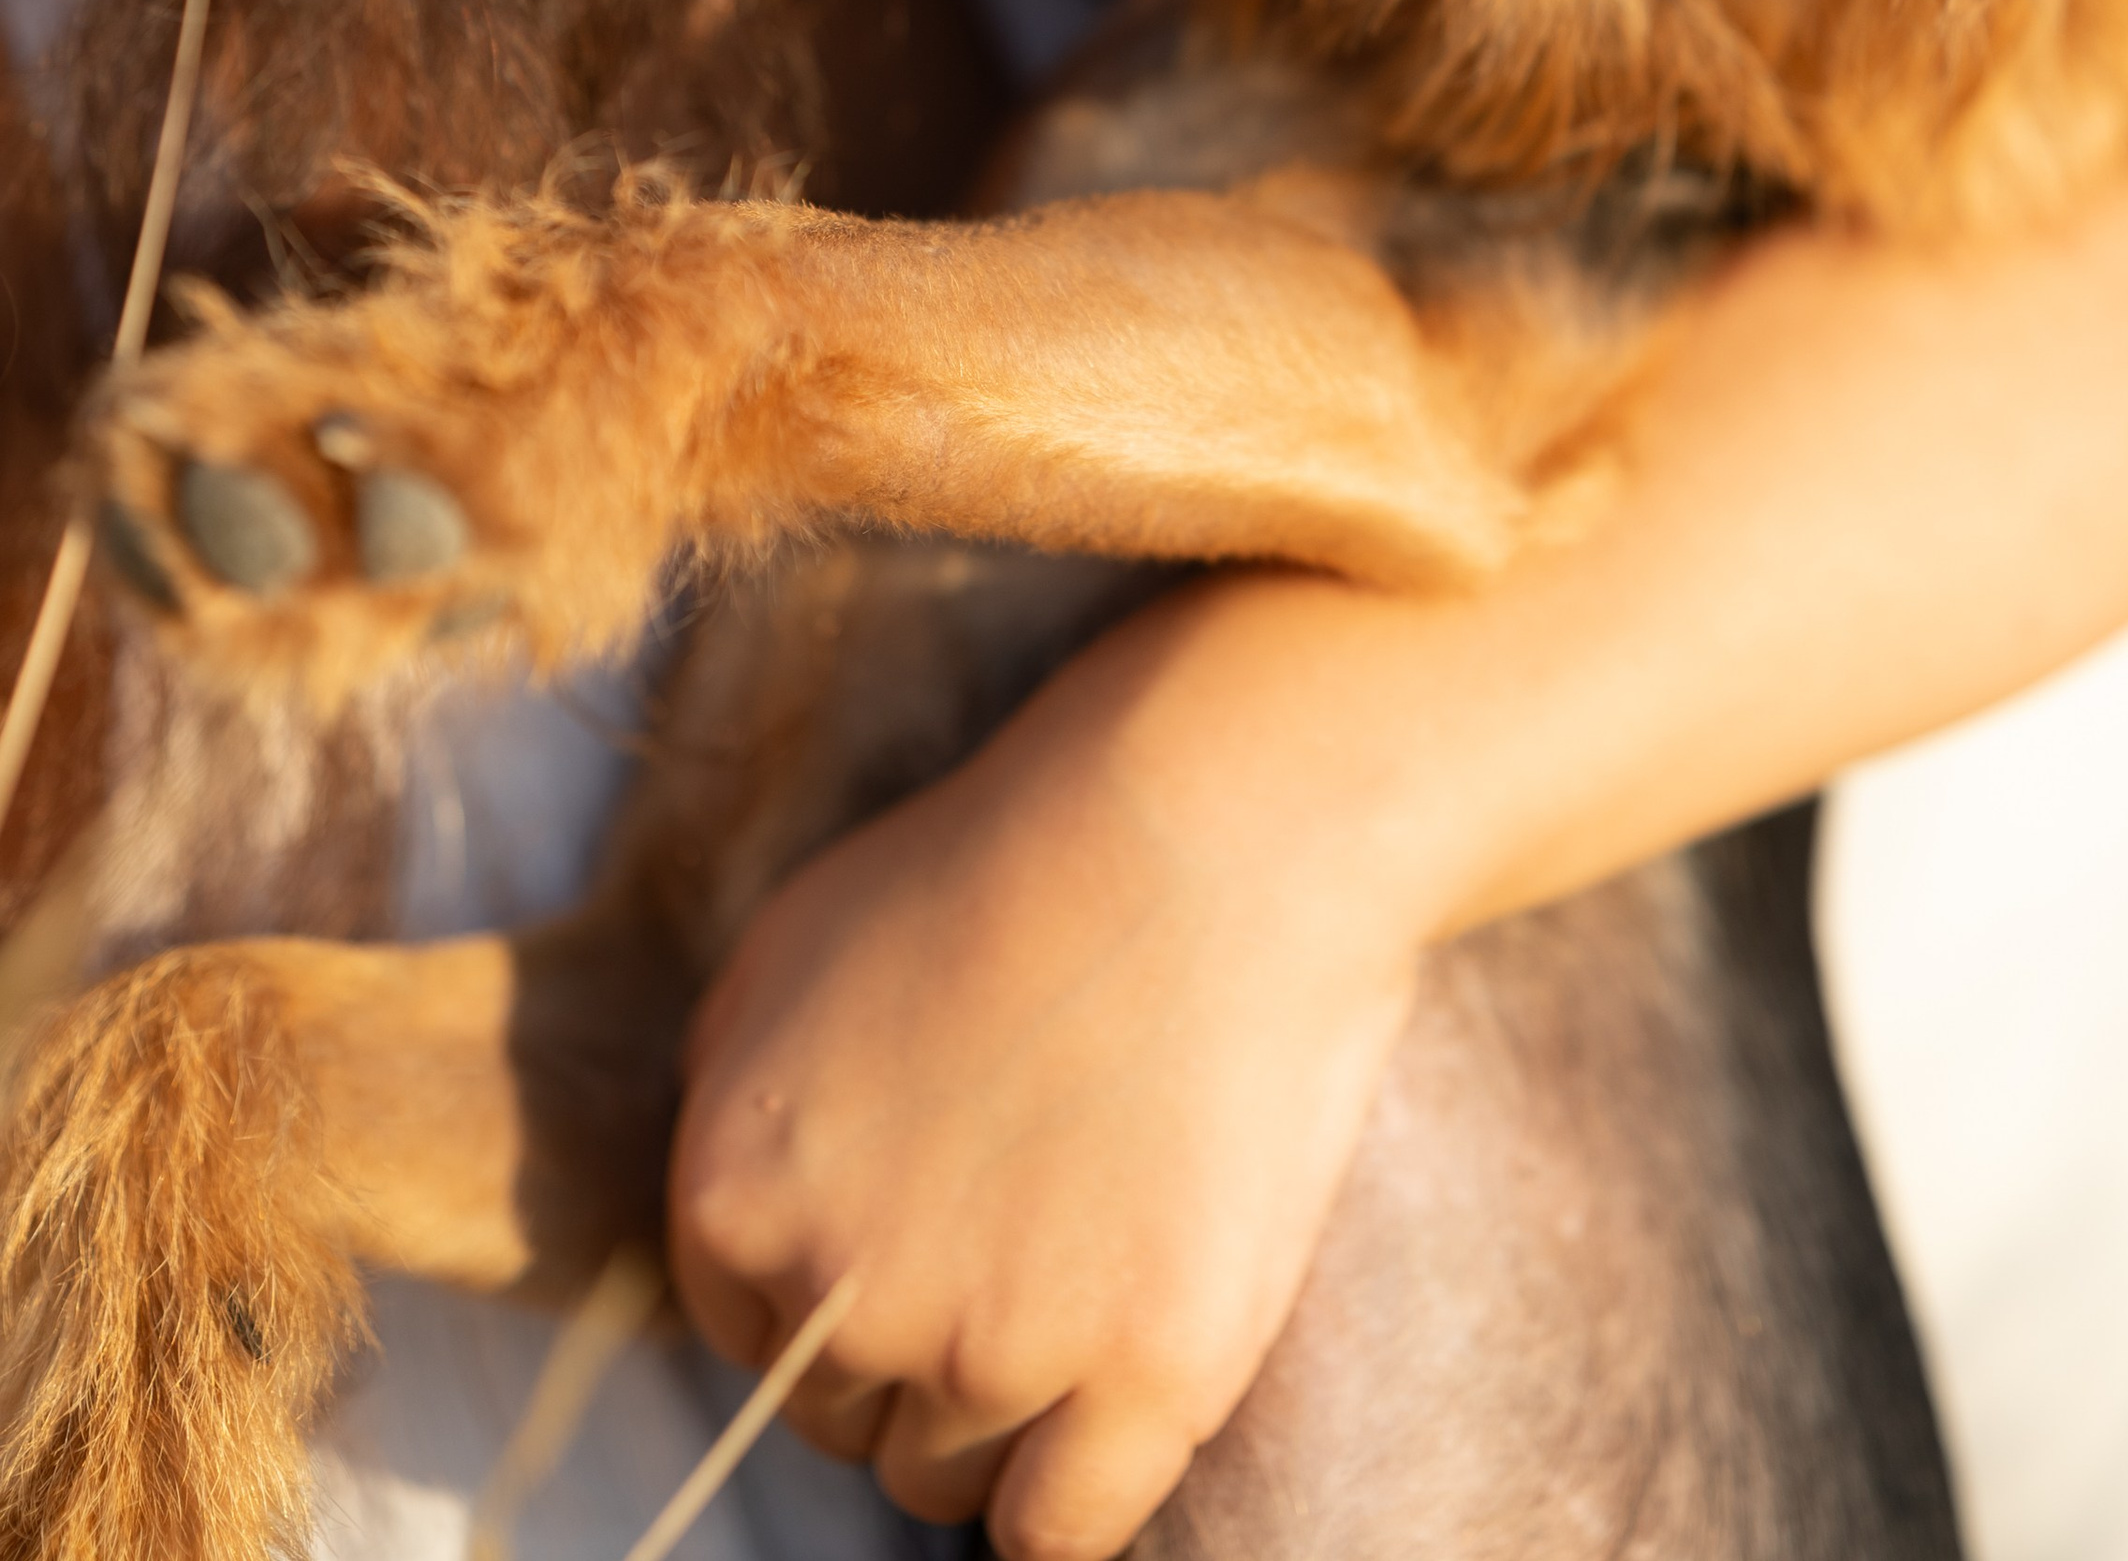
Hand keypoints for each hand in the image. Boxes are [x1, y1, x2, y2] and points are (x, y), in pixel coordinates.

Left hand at [667, 600, 1420, 1559]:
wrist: (1214, 821)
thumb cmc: (1013, 855)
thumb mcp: (797, 943)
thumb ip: (729, 1099)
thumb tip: (736, 1228)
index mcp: (738, 1191)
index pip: (750, 1340)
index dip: (838, 1282)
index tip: (920, 1217)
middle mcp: (843, 1293)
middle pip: (845, 1417)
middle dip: (912, 1339)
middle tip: (1012, 1221)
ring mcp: (998, 1345)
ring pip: (947, 1478)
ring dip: (997, 1404)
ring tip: (1078, 1266)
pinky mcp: (1149, 1375)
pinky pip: (1057, 1533)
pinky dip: (1069, 1494)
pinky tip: (1106, 1404)